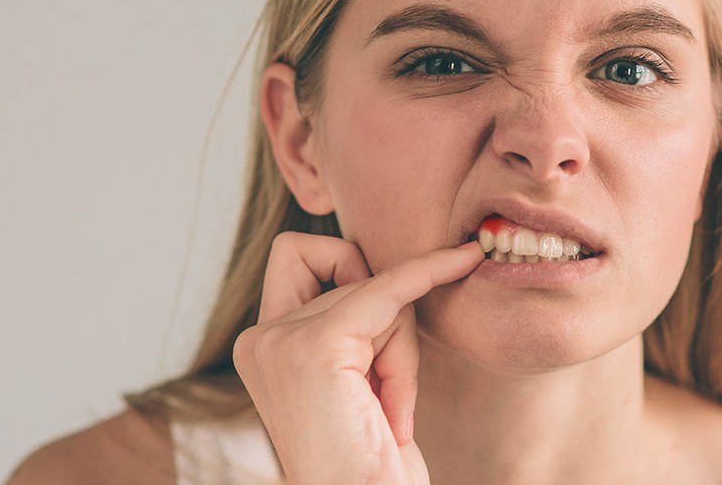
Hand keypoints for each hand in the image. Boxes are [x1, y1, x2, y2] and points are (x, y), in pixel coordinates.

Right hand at [232, 232, 483, 484]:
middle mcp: (259, 340)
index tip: (397, 275)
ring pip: (376, 291)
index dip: (345, 260)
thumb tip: (388, 267)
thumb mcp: (354, 381)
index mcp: (262, 347)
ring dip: (403, 353)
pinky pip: (390, 288)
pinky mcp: (316, 348)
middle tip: (390, 396)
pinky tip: (463, 261)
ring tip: (390, 415)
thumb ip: (352, 325)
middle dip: (389, 325)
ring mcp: (280, 342)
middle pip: (348, 274)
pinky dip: (430, 272)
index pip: (297, 257)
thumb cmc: (369, 465)